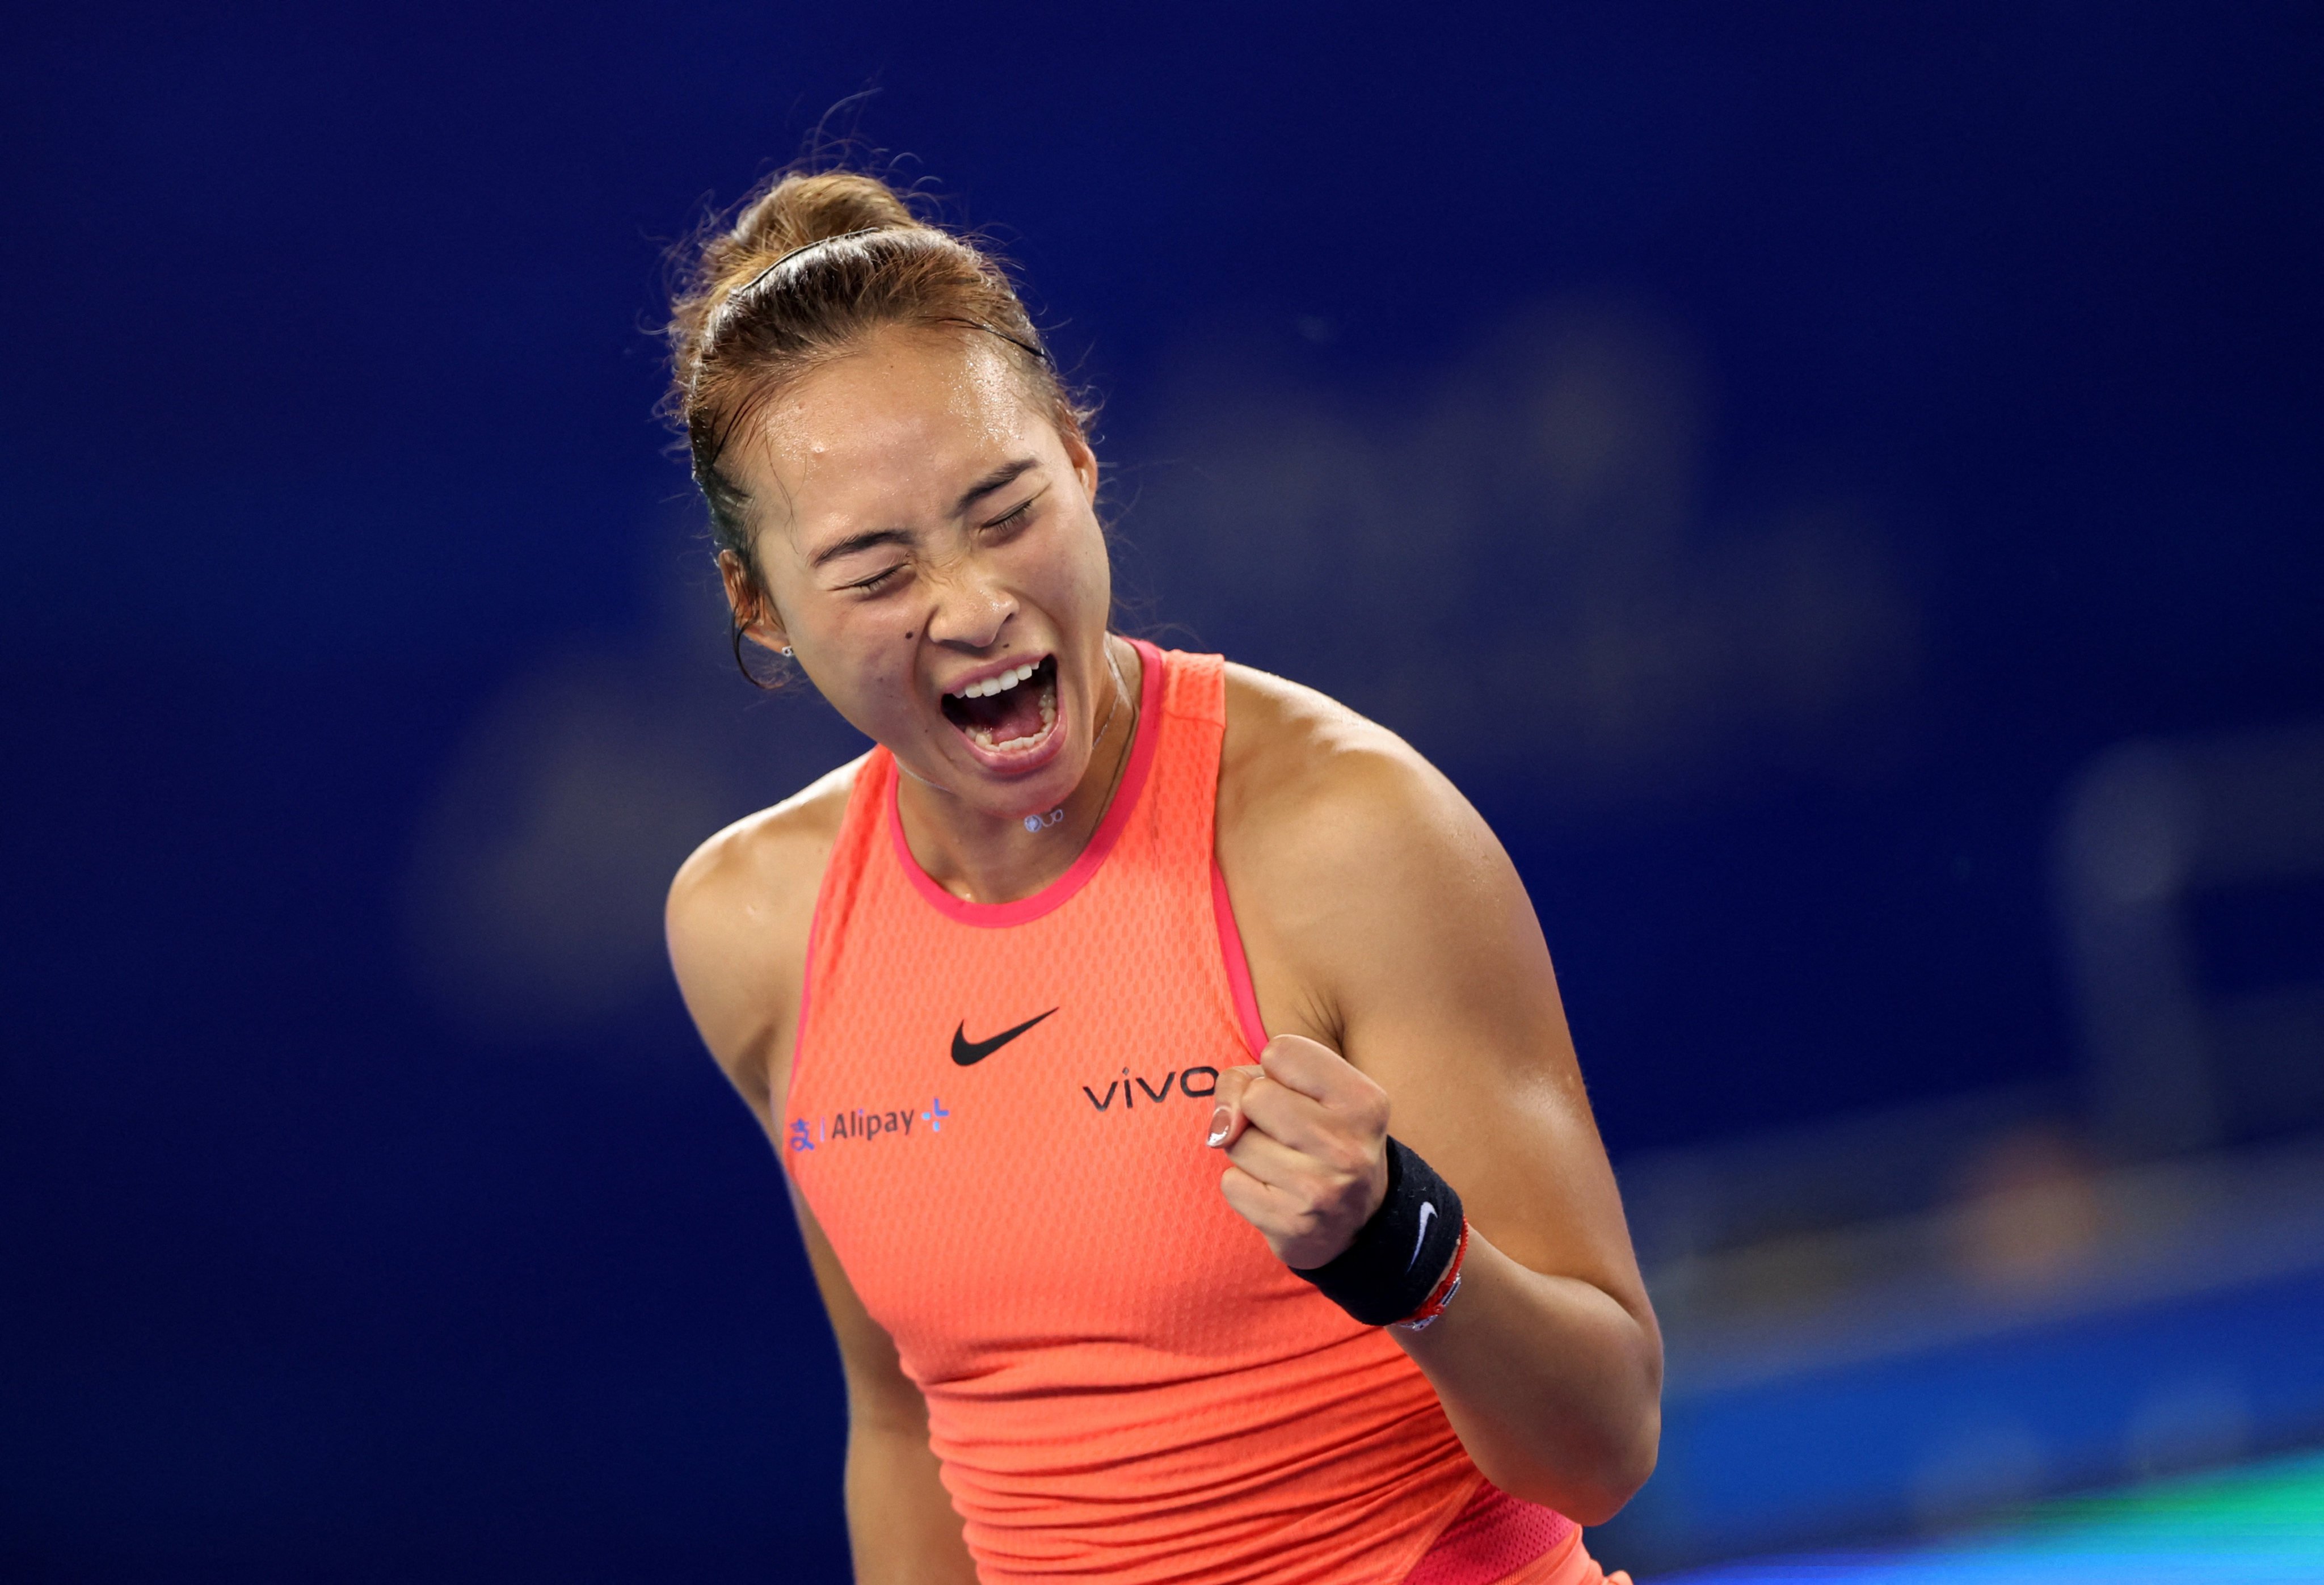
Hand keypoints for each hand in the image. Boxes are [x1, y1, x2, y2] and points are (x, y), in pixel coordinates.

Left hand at [1204, 1034, 1390, 1268]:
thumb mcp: (1306, 1090)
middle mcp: (1348, 1147)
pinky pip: (1230, 1184)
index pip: (1281, 1051)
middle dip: (1257, 1110)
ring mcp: (1320, 1190)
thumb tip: (1221, 1129)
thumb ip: (1247, 1079)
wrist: (1357, 1220)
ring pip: (1236, 1141)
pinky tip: (1276, 1191)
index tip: (1299, 1093)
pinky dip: (1244, 1184)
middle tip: (1287, 1131)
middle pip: (1255, 1097)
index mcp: (1364, 1102)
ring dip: (1248, 1148)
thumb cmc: (1321, 1135)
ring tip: (1284, 1161)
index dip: (1277, 1071)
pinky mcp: (1291, 1226)